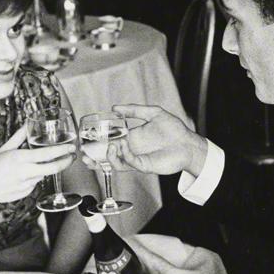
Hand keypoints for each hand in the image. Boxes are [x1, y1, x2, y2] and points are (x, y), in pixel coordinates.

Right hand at [0, 124, 74, 206]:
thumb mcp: (4, 149)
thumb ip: (19, 137)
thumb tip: (28, 124)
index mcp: (20, 159)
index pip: (47, 154)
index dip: (62, 151)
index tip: (71, 147)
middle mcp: (25, 172)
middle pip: (53, 168)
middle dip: (66, 162)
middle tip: (72, 156)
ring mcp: (27, 184)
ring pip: (44, 174)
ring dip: (47, 168)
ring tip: (42, 163)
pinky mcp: (26, 193)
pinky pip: (36, 182)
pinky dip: (36, 176)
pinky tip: (26, 174)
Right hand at [82, 104, 206, 175]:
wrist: (188, 143)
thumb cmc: (174, 130)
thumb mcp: (153, 113)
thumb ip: (134, 110)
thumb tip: (115, 107)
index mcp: (131, 138)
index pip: (109, 142)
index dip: (97, 144)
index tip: (86, 140)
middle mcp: (131, 150)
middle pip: (108, 157)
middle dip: (95, 159)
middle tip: (86, 156)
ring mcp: (137, 159)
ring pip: (116, 163)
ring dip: (110, 156)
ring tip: (112, 146)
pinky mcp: (145, 165)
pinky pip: (130, 162)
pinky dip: (124, 155)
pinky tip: (123, 145)